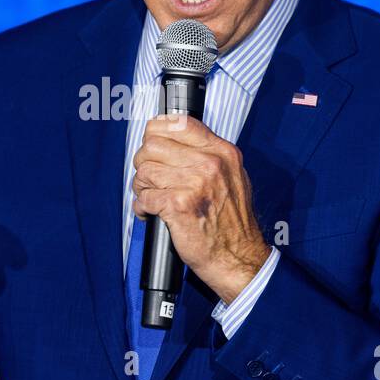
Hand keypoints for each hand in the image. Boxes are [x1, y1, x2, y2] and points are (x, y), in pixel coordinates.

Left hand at [131, 114, 270, 303]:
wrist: (238, 257)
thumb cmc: (232, 222)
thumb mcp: (233, 177)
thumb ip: (208, 156)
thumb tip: (175, 142)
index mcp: (222, 152)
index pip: (178, 122)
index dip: (156, 132)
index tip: (152, 144)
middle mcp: (209, 163)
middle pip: (153, 144)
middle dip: (144, 161)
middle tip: (149, 178)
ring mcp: (194, 183)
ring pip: (145, 170)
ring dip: (141, 186)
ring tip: (150, 197)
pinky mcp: (178, 205)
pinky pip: (144, 197)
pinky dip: (142, 207)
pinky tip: (150, 213)